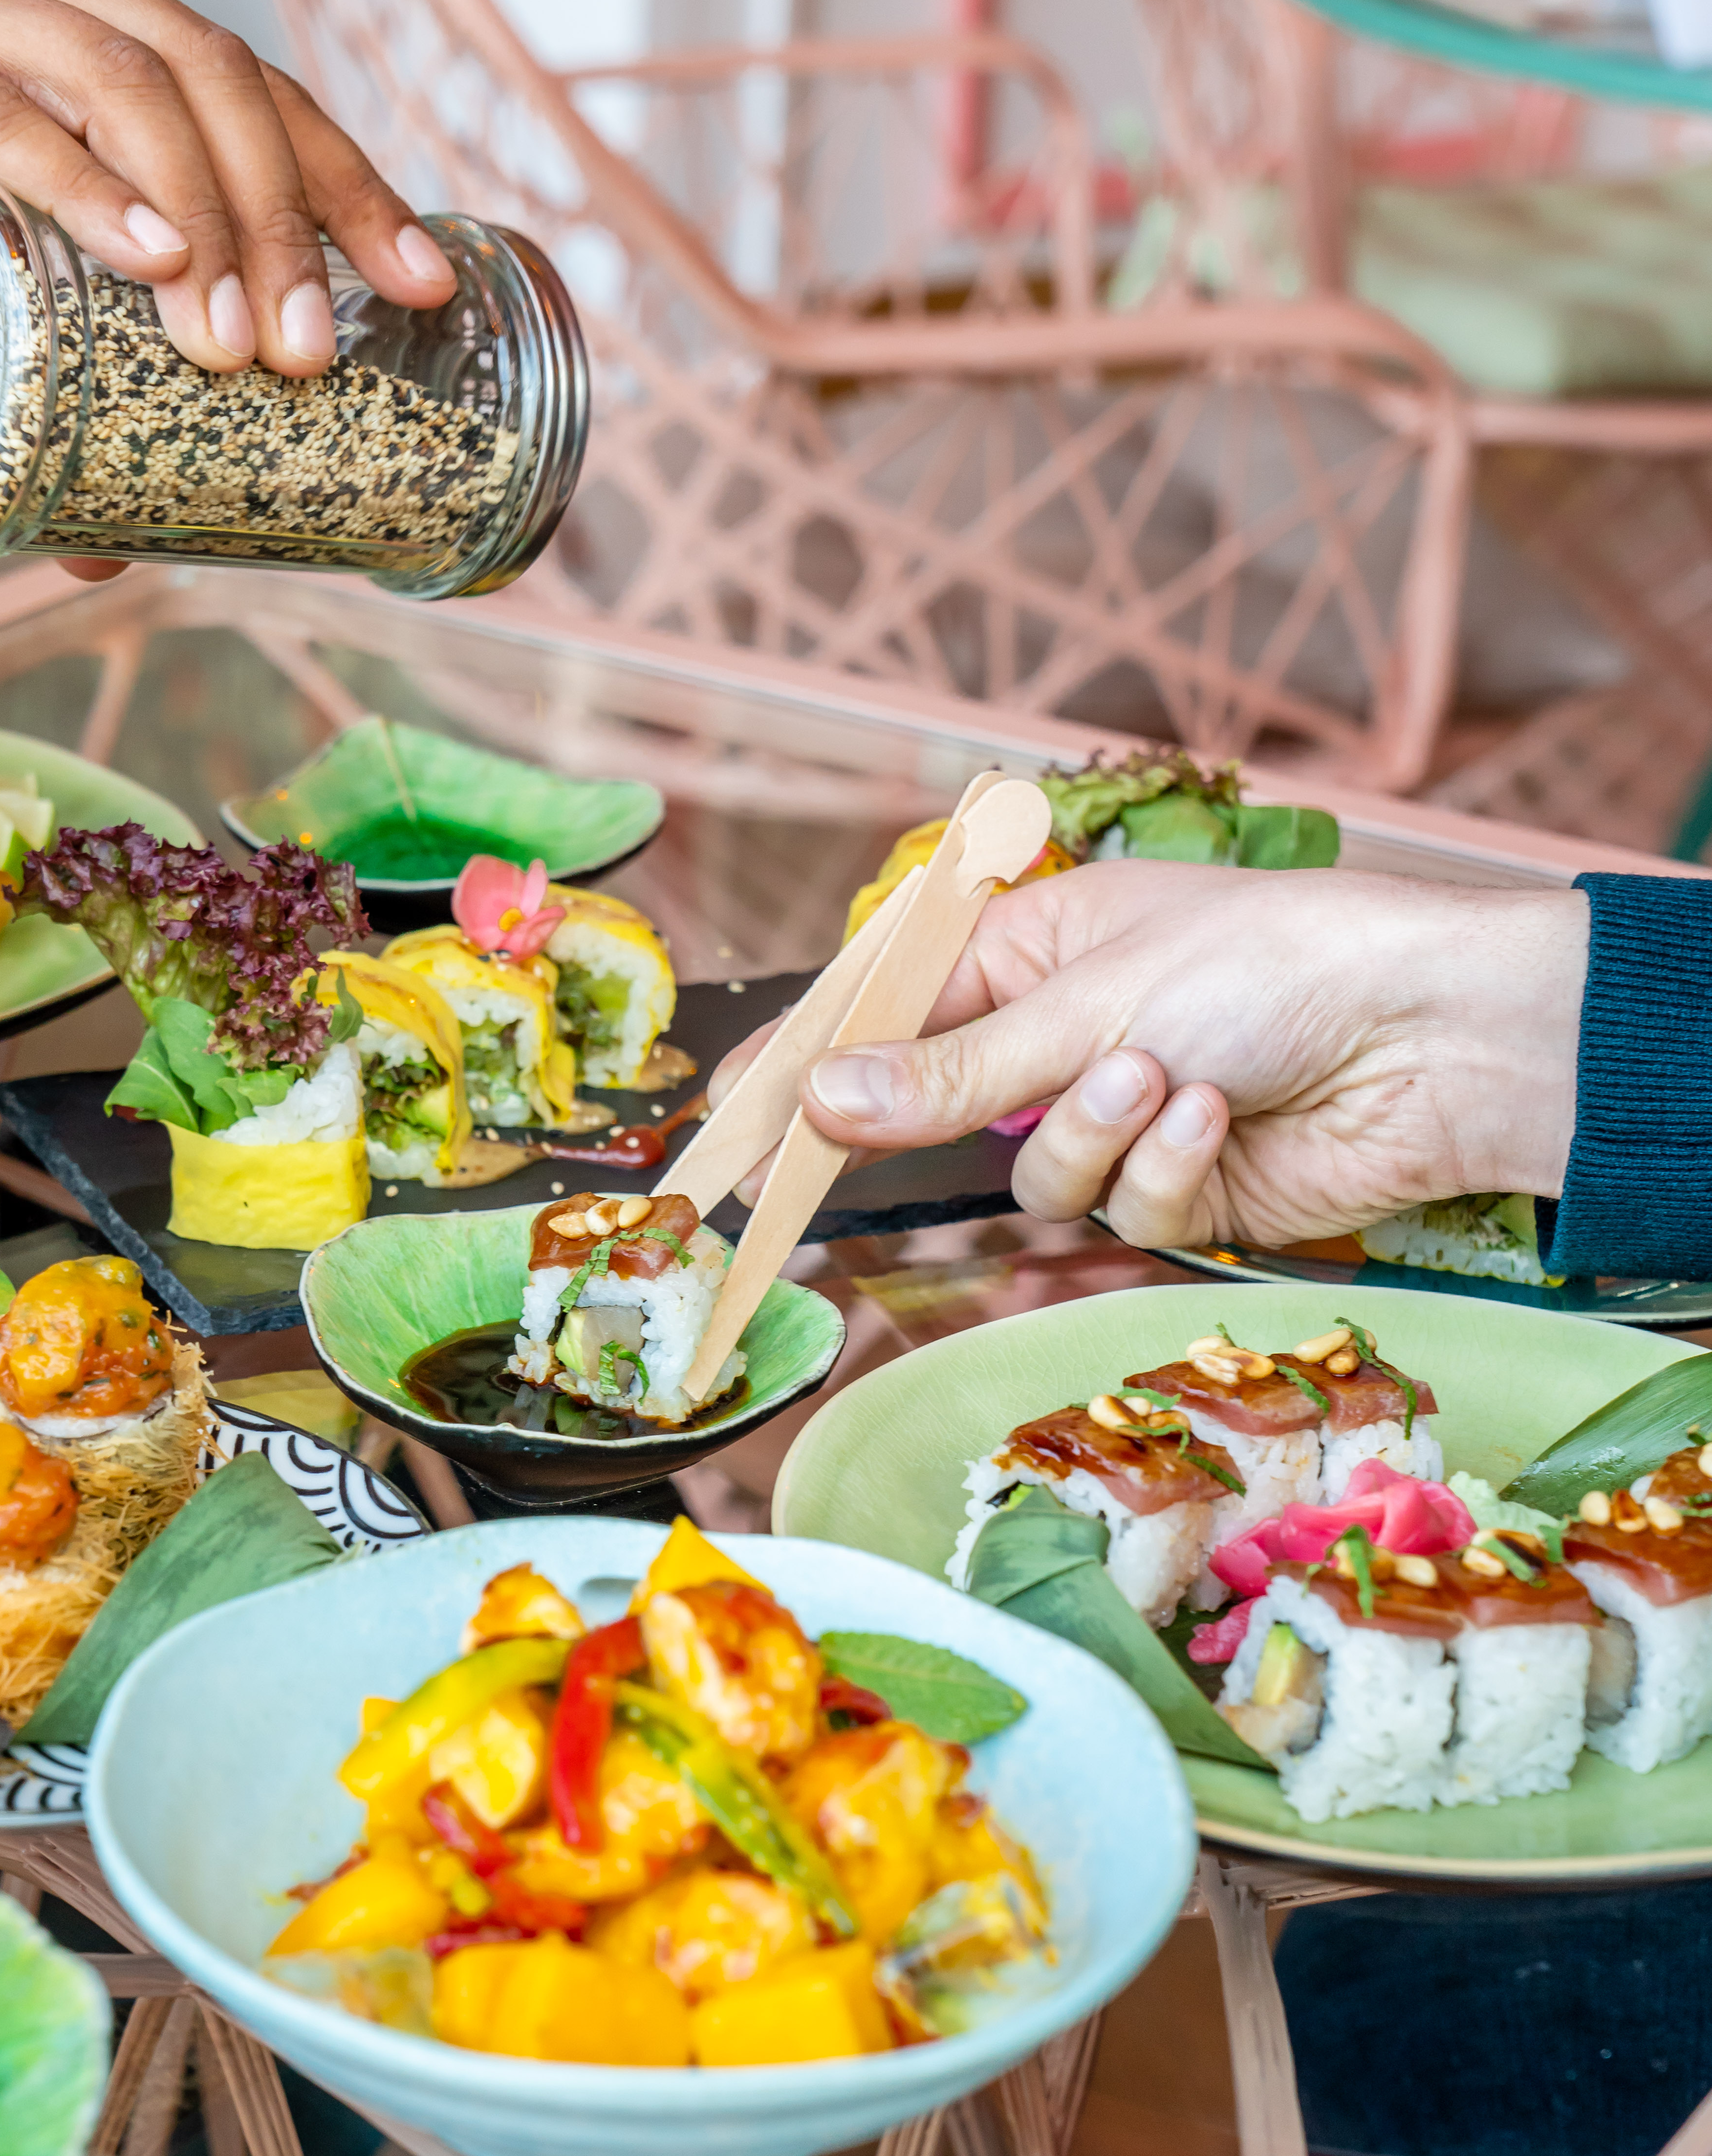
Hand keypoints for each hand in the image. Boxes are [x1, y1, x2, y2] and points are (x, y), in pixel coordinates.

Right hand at [0, 0, 457, 376]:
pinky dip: (78, 183)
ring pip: (121, 88)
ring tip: (227, 340)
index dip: (351, 185)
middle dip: (281, 223)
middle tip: (306, 356)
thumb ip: (65, 384)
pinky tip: (141, 252)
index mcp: (110, 26)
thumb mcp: (0, 280)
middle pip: (214, 82)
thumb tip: (120, 547)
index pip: (262, 91)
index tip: (422, 286)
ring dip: (195, 217)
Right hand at [714, 863, 1587, 1249]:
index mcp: (1027, 949)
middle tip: (819, 1163)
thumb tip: (820, 1106)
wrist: (1432, 1033)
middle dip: (923, 1123)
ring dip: (1093, 1135)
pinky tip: (1218, 1115)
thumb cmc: (1262, 965)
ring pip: (1035, 1175)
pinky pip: (1120, 1206)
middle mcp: (1060, 1034)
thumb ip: (947, 1075)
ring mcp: (1115, 1113)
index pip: (884, 1011)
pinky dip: (1164, 1166)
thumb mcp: (1082, 1007)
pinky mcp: (1176, 1183)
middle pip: (938, 1108)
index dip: (802, 1064)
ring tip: (1167, 1078)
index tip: (722, 1120)